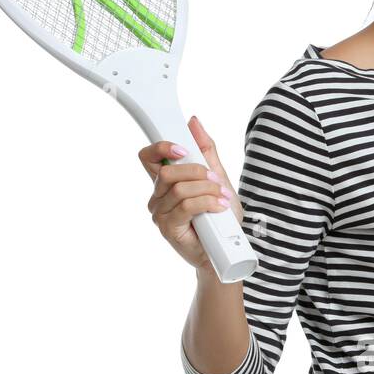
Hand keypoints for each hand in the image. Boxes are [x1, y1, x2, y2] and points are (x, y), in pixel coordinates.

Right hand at [138, 115, 244, 270]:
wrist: (226, 251)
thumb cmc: (219, 218)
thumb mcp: (218, 178)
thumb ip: (206, 151)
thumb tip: (193, 122)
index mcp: (165, 182)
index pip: (148, 157)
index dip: (161, 147)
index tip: (183, 148)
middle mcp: (158, 197)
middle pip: (167, 171)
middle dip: (195, 171)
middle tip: (215, 179)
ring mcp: (161, 214)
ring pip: (179, 189)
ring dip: (206, 189)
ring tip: (223, 197)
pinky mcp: (168, 228)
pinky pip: (186, 206)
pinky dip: (207, 202)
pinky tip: (220, 207)